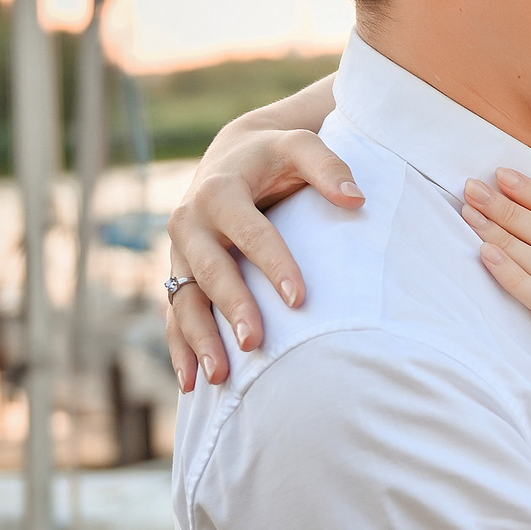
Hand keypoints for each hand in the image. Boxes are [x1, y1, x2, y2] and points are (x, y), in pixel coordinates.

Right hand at [164, 128, 361, 390]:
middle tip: (255, 343)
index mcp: (219, 190)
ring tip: (220, 376)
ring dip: (198, 338)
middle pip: (211, 270)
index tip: (300, 299)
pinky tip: (192, 384)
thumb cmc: (275, 157)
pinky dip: (180, 348)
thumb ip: (327, 166)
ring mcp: (179, 253)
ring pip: (183, 299)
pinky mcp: (178, 274)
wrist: (231, 157)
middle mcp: (190, 222)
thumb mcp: (299, 145)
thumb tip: (357, 197)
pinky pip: (173, 315)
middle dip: (232, 306)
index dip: (274, 264)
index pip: (249, 231)